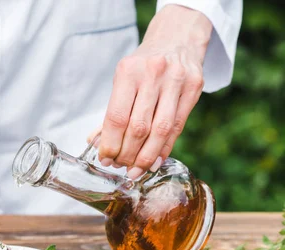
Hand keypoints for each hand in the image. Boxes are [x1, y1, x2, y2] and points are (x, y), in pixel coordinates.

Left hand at [98, 5, 212, 178]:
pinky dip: (164, 148)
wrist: (177, 38)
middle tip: (120, 167)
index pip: (117, 117)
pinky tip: (154, 161)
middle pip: (138, 127)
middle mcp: (153, 74)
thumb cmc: (144, 64)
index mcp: (128, 71)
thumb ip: (111, 111)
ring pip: (160, 130)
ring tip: (136, 171)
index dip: (110, 143)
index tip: (105, 159)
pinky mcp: (194, 87)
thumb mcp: (123, 79)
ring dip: (146, 157)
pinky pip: (178, 126)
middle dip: (127, 154)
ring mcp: (176, 81)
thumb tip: (95, 142)